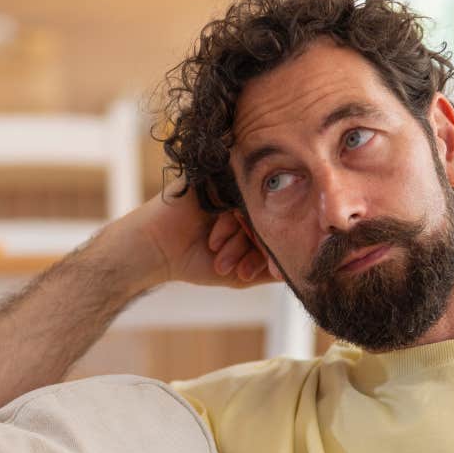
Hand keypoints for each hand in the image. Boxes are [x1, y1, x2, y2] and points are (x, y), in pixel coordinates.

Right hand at [112, 186, 281, 289]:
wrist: (153, 251)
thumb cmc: (193, 262)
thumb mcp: (239, 274)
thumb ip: (269, 270)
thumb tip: (300, 270)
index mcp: (250, 218)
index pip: (272, 230)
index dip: (264, 254)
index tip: (245, 275)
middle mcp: (241, 201)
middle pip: (264, 220)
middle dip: (250, 248)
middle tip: (227, 267)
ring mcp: (228, 188)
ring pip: (250, 211)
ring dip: (235, 239)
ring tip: (216, 257)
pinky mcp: (213, 178)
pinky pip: (234, 196)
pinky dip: (226, 223)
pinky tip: (212, 239)